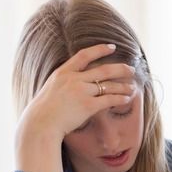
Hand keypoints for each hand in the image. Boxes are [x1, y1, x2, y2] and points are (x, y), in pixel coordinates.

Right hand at [20, 43, 136, 136]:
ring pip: (109, 85)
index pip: (84, 55)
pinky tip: (127, 99)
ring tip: (133, 87)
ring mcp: (81, 91)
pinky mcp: (87, 105)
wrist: (39, 124)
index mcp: (63, 72)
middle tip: (131, 69)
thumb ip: (63, 84)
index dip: (100, 49)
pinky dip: (120, 98)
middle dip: (120, 69)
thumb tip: (72, 85)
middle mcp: (73, 79)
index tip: (112, 47)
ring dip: (123, 86)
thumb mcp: (50, 89)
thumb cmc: (42, 112)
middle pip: (103, 69)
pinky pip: (109, 99)